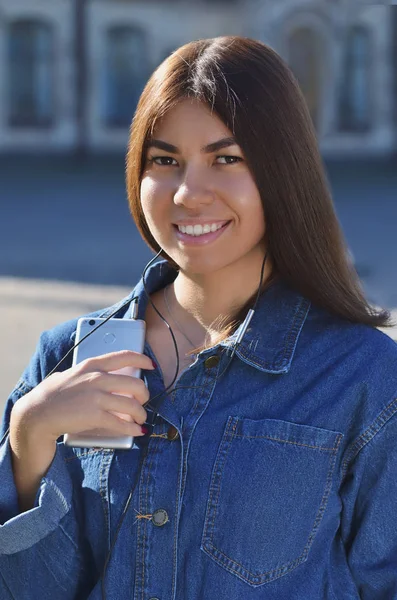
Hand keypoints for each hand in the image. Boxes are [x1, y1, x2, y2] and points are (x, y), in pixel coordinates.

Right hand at [11, 350, 154, 444]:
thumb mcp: (72, 374)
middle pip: (135, 384)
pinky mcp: (94, 416)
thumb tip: (108, 376)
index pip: (124, 356)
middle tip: (143, 401)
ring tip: (141, 419)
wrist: (37, 413)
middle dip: (144, 394)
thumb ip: (89, 373)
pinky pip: (121, 423)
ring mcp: (96, 397)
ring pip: (132, 405)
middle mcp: (97, 378)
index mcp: (91, 365)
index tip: (151, 365)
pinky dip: (133, 429)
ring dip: (141, 414)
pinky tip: (137, 431)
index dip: (142, 359)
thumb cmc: (53, 395)